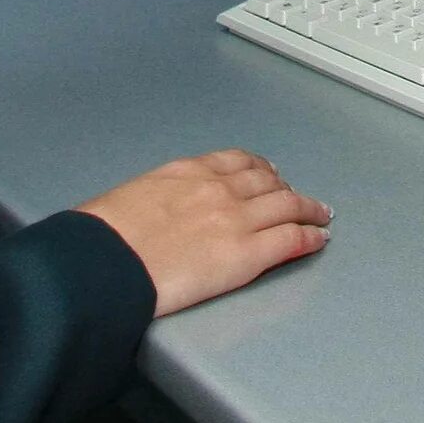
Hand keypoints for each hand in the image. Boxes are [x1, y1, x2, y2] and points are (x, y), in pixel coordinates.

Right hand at [79, 149, 331, 317]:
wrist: (107, 261)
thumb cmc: (103, 236)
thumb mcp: (127, 199)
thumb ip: (152, 200)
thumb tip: (145, 214)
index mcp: (188, 172)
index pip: (235, 162)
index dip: (258, 167)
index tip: (267, 171)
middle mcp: (218, 189)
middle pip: (267, 181)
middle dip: (286, 187)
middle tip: (297, 195)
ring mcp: (237, 219)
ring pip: (287, 205)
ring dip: (308, 208)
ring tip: (320, 213)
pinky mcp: (246, 254)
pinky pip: (290, 240)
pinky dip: (310, 237)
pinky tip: (319, 238)